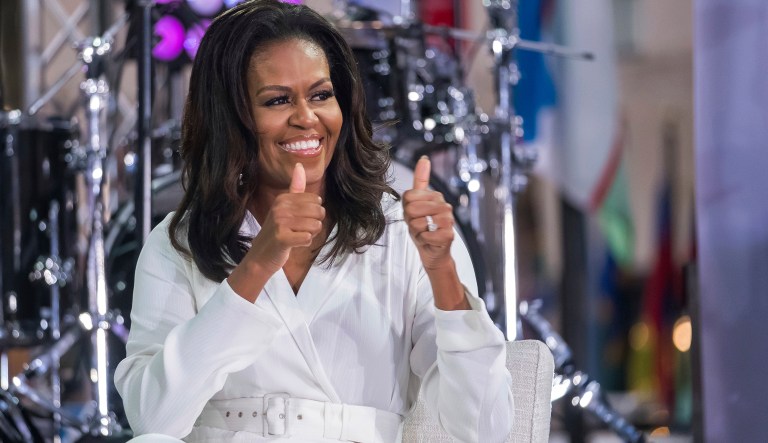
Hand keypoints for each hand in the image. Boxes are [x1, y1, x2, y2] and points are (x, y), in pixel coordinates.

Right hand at [228, 163, 324, 300]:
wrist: (260, 256)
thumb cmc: (278, 231)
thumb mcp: (285, 207)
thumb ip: (295, 188)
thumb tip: (299, 165)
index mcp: (283, 198)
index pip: (316, 200)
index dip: (314, 213)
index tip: (301, 220)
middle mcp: (280, 208)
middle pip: (318, 212)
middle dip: (315, 224)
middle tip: (300, 230)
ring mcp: (280, 223)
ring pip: (315, 226)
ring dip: (310, 235)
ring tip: (297, 237)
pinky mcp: (282, 238)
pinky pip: (307, 238)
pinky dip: (305, 243)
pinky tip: (294, 244)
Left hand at [403, 156, 454, 270]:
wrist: (432, 250)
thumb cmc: (424, 227)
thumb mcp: (417, 203)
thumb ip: (420, 181)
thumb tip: (424, 159)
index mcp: (436, 196)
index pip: (409, 197)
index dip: (407, 209)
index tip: (414, 214)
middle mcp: (444, 205)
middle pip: (412, 209)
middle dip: (411, 220)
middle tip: (419, 225)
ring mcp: (448, 220)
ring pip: (418, 222)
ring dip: (417, 231)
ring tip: (425, 232)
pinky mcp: (448, 235)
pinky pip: (425, 234)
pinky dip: (423, 240)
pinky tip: (429, 240)